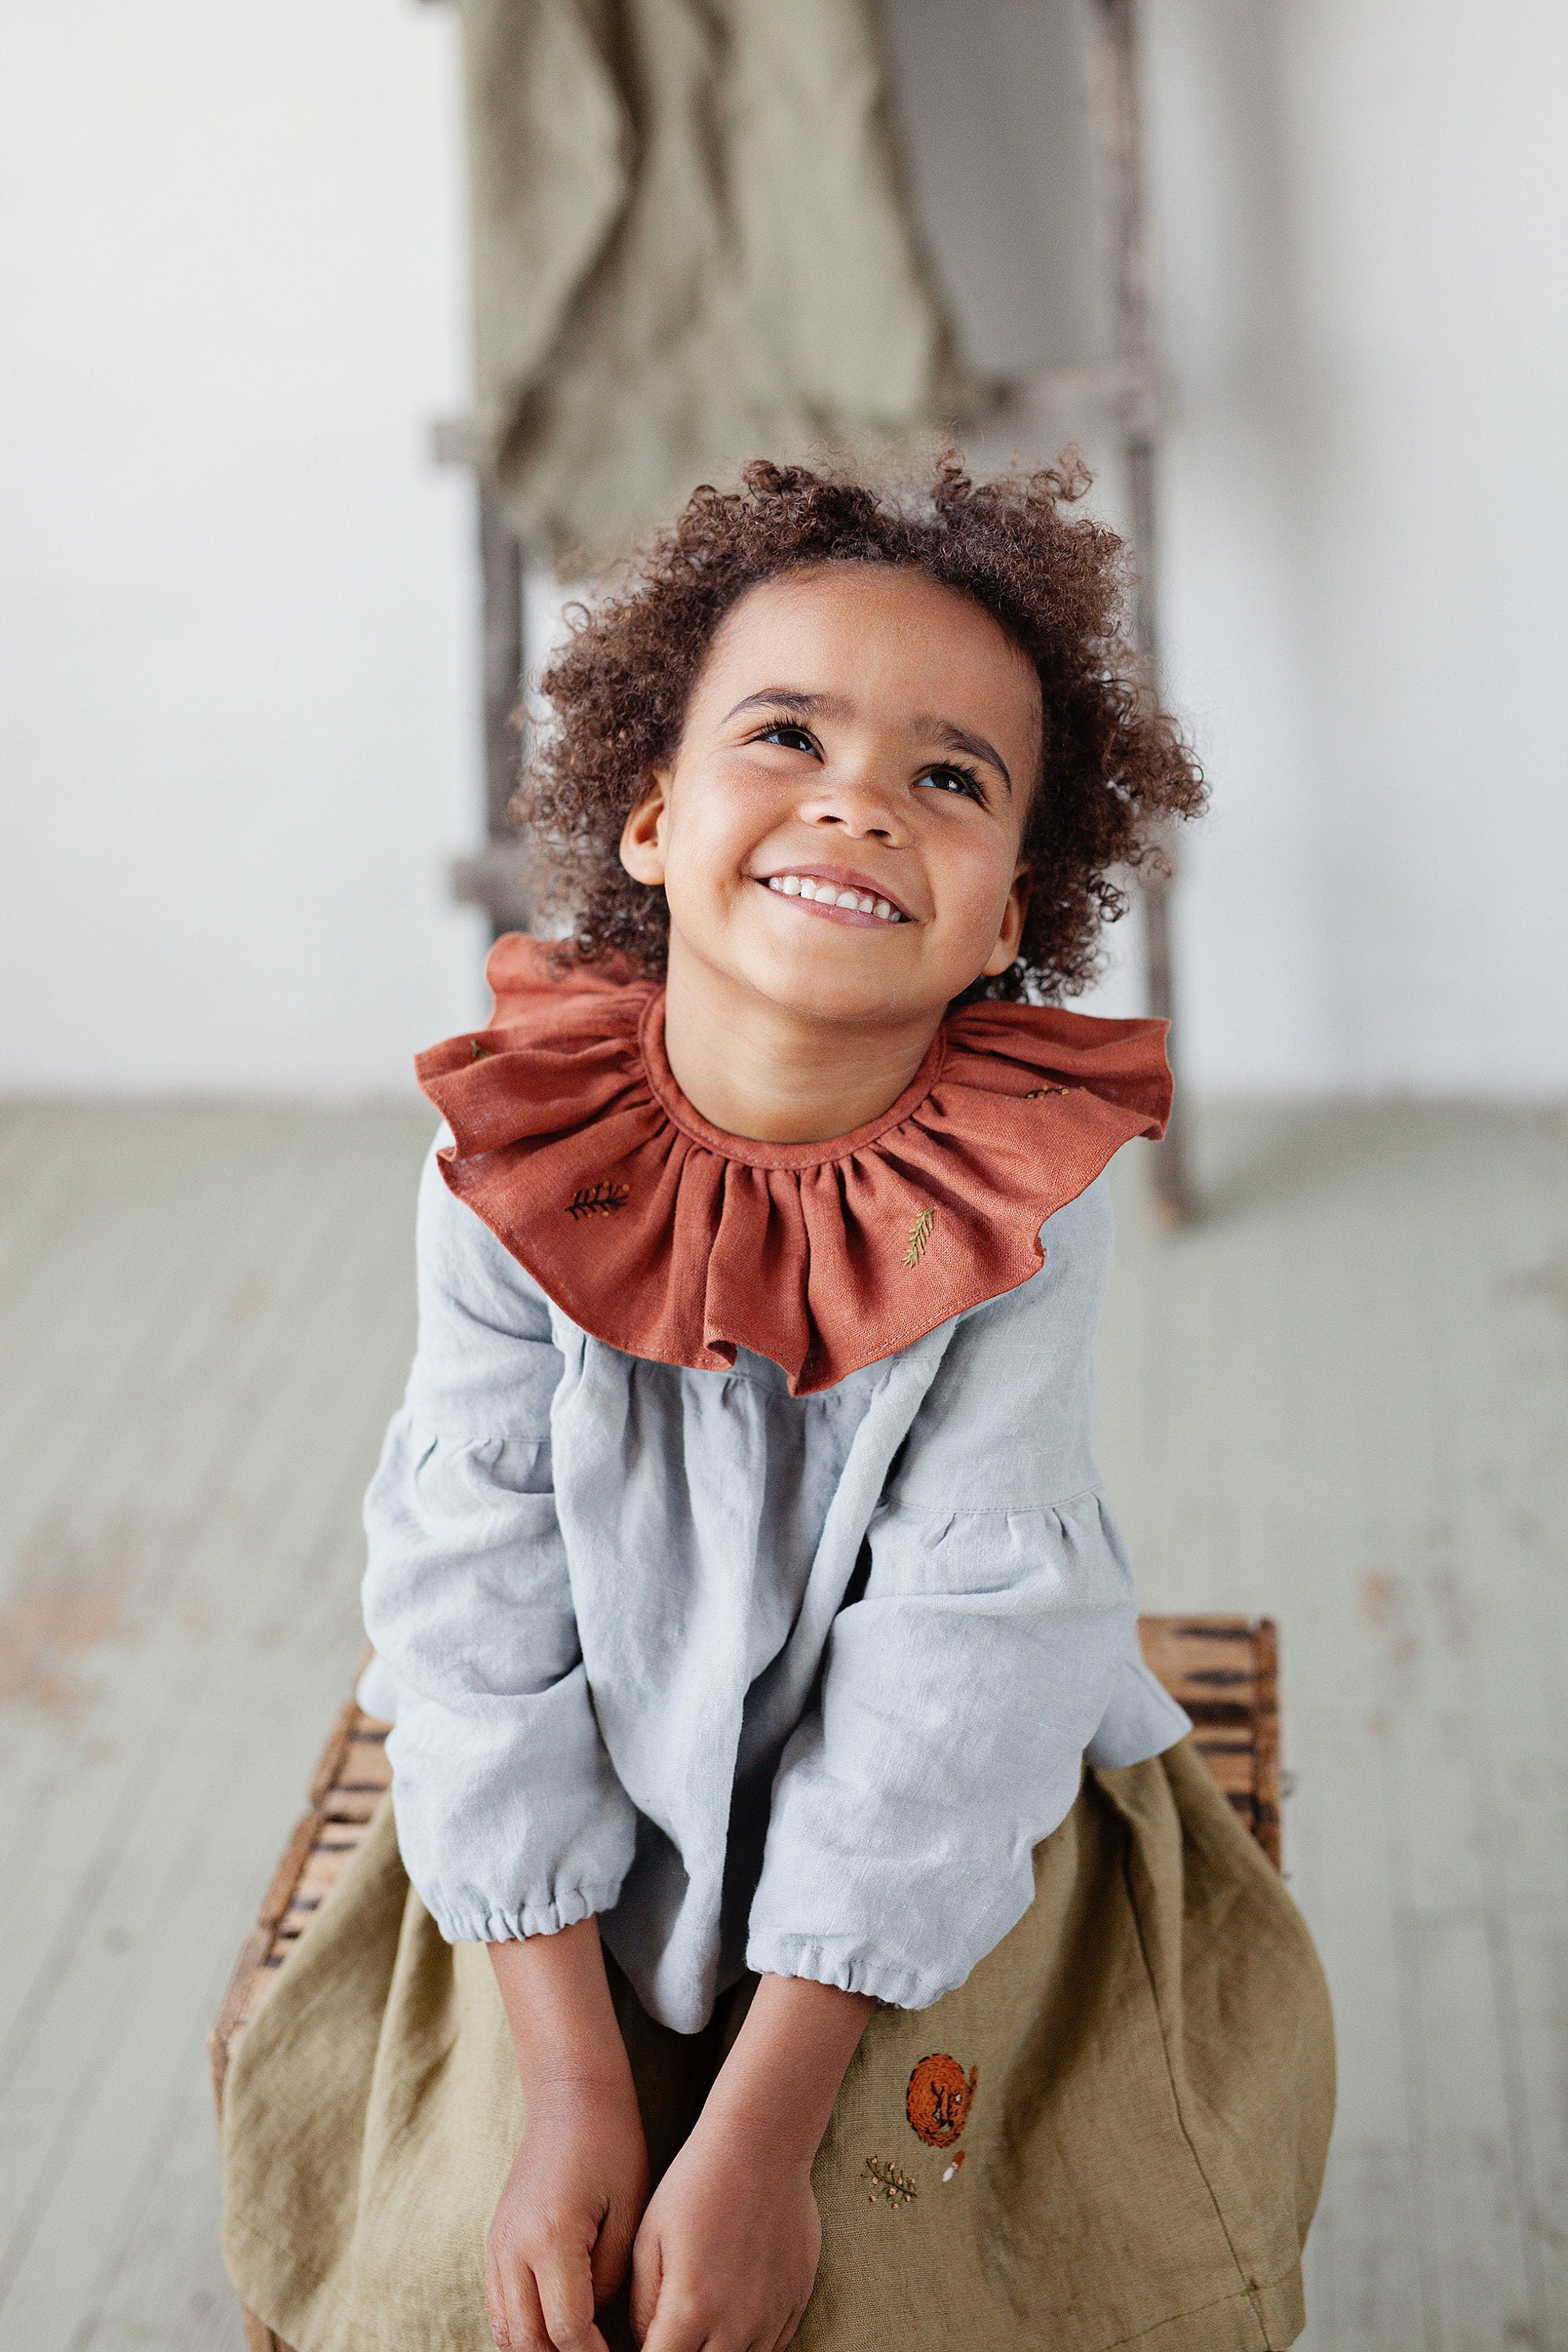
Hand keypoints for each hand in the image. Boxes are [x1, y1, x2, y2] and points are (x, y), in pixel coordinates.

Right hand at [485, 2073, 649, 2351]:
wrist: (571, 2096)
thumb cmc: (612, 2146)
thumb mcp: (629, 2212)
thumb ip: (611, 2277)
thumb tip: (593, 2320)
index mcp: (552, 2238)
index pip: (567, 2330)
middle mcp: (514, 2247)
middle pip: (527, 2341)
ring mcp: (497, 2244)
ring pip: (505, 2330)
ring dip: (537, 2351)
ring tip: (573, 2351)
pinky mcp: (495, 2240)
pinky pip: (497, 2305)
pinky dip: (519, 2330)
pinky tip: (549, 2333)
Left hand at [628, 1972, 872, 2350]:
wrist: (761, 2144)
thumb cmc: (696, 2184)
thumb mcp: (649, 2240)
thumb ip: (643, 2306)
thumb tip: (648, 2341)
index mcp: (690, 2308)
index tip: (644, 2345)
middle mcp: (736, 2323)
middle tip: (674, 2332)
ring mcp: (772, 2315)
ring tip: (702, 2323)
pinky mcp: (797, 2301)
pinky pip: (773, 2348)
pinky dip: (750, 2343)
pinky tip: (734, 2317)